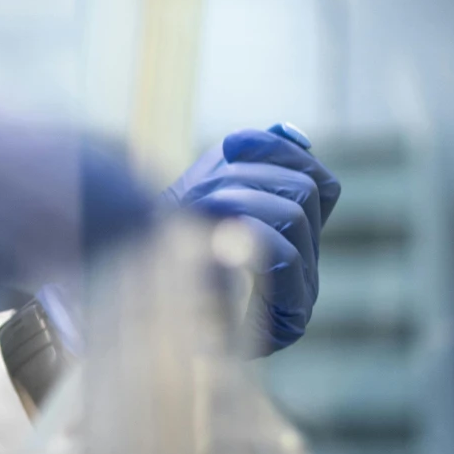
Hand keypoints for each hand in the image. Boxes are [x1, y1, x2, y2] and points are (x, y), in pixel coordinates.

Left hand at [166, 123, 339, 352]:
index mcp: (298, 232)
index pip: (321, 183)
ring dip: (237, 202)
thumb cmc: (168, 244)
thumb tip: (287, 132)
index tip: (229, 146)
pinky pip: (284, 260)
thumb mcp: (205, 190)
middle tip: (198, 196)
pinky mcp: (289, 321)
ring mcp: (303, 292)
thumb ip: (246, 160)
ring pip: (293, 216)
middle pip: (305, 191)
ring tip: (197, 214)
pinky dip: (250, 237)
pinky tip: (216, 235)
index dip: (279, 155)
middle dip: (246, 180)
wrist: (132, 293)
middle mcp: (310, 263)